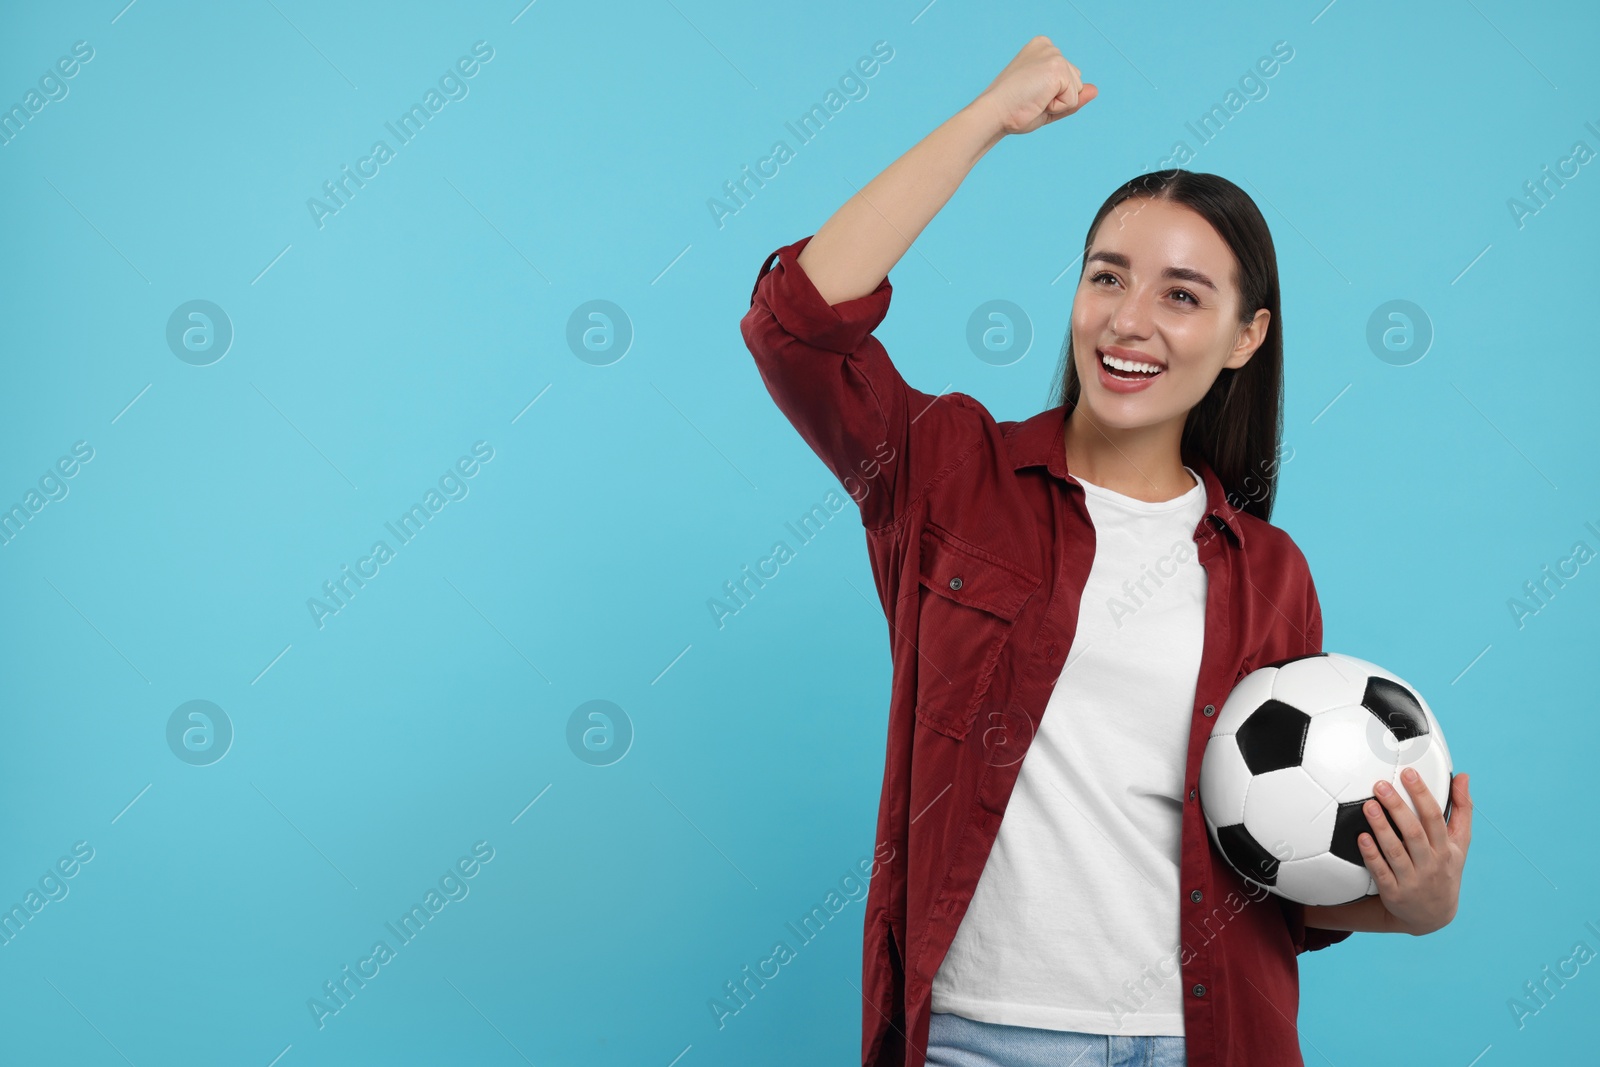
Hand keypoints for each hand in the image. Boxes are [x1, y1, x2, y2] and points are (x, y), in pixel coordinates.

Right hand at [976, 35, 1097, 136]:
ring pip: (1077, 90)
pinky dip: (1057, 108)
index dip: (1052, 96)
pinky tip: (1037, 101)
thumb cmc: (1013, 110)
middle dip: (1058, 98)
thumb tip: (1095, 90)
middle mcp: (1048, 47)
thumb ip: (1072, 96)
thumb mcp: (1047, 102)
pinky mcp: (1057, 68)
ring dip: (1058, 104)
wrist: (993, 114)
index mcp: (1042, 49)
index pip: (1068, 78)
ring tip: (1033, 100)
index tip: (1027, 95)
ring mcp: (1053, 55)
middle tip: (1030, 99)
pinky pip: (1073, 99)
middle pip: (1076, 81)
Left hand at [1360, 770, 1471, 934]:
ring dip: (1381, 828)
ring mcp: (1412, 880)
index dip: (1422, 795)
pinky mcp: (1393, 892)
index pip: (1435, 818)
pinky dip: (1372, 855)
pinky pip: (1381, 872)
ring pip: (1396, 852)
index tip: (1409, 773)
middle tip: (1381, 785)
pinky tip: (1361, 838)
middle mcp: (1430, 864)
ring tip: (1368, 806)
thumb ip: (1462, 809)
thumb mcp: (1460, 844)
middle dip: (1397, 807)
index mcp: (1446, 849)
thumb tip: (1463, 777)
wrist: (1433, 916)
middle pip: (1414, 832)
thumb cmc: (1445, 870)